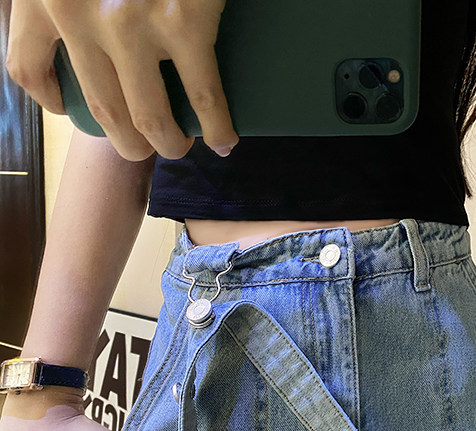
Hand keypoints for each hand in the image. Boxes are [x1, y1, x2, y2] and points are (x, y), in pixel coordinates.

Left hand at [5, 0, 238, 160]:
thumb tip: (82, 16)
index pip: (25, 65)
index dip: (50, 100)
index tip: (70, 109)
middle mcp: (74, 11)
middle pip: (99, 106)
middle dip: (127, 140)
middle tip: (145, 145)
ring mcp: (128, 22)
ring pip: (147, 115)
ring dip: (167, 142)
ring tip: (181, 145)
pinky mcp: (182, 22)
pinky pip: (203, 96)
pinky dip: (217, 126)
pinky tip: (224, 139)